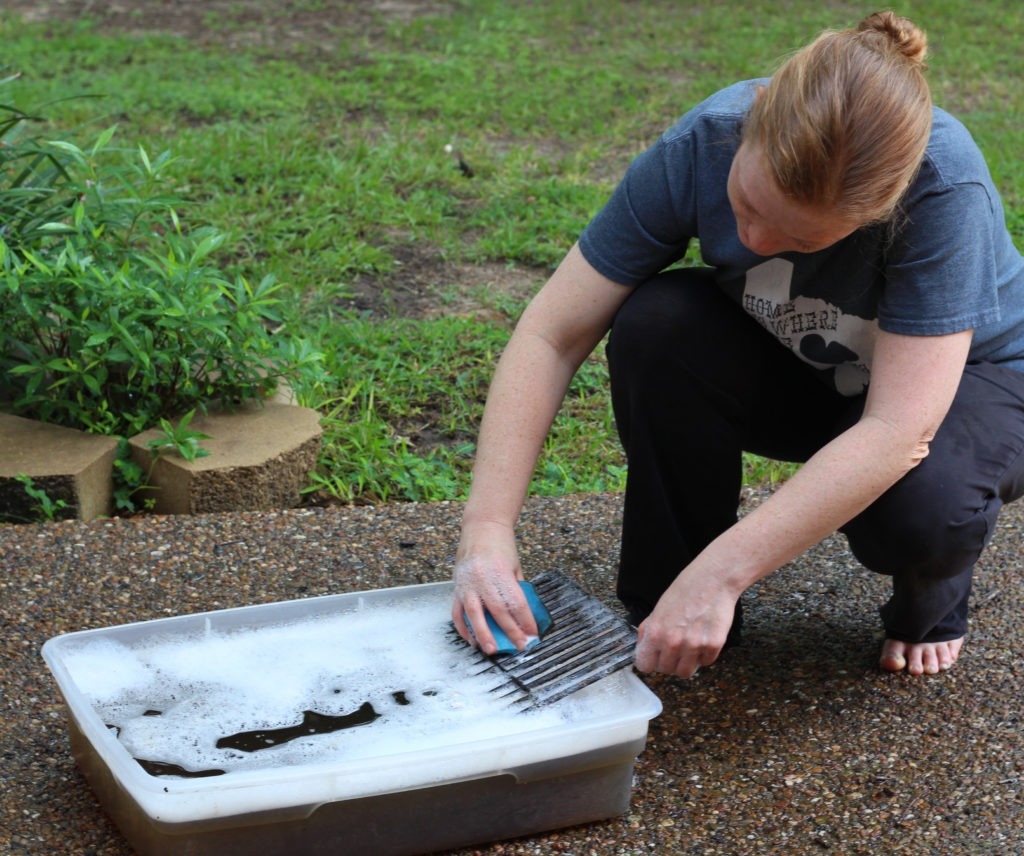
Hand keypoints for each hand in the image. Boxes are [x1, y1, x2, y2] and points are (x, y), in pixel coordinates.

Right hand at [451, 523, 537, 654]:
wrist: (481, 527)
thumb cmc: (501, 545)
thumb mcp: (515, 565)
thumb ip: (517, 589)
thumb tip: (523, 614)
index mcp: (501, 572)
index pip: (516, 602)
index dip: (525, 621)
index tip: (532, 634)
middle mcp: (483, 578)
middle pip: (497, 611)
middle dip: (509, 631)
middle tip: (517, 646)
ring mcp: (467, 583)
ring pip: (473, 614)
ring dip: (482, 634)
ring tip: (489, 649)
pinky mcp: (457, 586)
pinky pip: (457, 611)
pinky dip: (463, 627)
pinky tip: (471, 638)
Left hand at [634, 570, 738, 677]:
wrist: (711, 580)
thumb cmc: (685, 591)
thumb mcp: (658, 609)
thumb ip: (648, 631)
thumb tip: (643, 648)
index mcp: (655, 633)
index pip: (645, 665)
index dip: (650, 662)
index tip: (655, 658)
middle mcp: (673, 642)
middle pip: (666, 670)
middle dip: (670, 661)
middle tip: (676, 648)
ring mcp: (694, 645)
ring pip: (685, 672)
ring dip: (686, 663)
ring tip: (689, 648)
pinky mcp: (713, 645)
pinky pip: (706, 662)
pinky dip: (705, 654)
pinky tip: (703, 638)